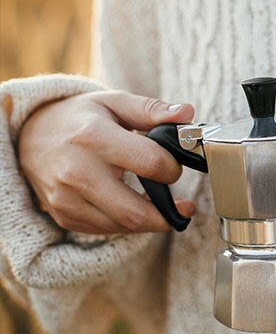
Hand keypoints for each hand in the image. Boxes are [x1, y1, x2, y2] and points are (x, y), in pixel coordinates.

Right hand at [18, 91, 196, 233]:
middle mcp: (77, 172)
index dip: (172, 168)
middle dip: (170, 213)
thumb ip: (152, 110)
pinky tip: (136, 208)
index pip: (150, 164)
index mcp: (94, 138)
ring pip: (124, 226)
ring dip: (151, 221)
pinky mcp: (64, 216)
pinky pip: (107, 230)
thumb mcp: (114, 103)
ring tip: (164, 207)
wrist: (30, 135)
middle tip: (186, 207)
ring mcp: (67, 199)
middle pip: (136, 211)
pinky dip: (128, 223)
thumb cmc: (79, 118)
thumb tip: (187, 113)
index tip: (175, 167)